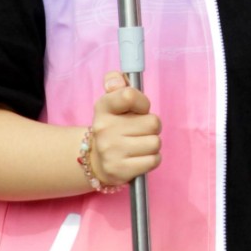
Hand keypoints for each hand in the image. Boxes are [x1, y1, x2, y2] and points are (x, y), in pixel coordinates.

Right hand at [87, 71, 161, 186]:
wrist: (95, 160)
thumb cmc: (113, 126)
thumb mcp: (111, 101)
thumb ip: (116, 81)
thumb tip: (118, 79)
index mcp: (103, 107)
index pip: (129, 95)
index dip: (143, 102)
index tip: (140, 109)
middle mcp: (104, 128)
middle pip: (153, 122)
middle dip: (151, 127)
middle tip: (139, 130)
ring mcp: (111, 151)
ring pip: (155, 143)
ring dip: (152, 144)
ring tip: (139, 144)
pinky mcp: (119, 170)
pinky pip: (154, 160)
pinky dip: (151, 159)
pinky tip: (139, 157)